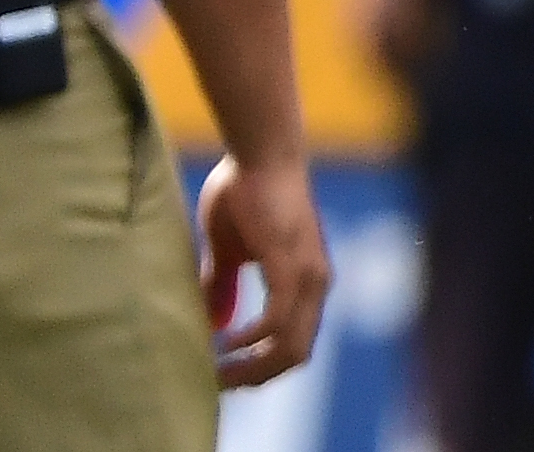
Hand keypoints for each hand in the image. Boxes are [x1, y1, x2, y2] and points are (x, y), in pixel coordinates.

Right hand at [196, 151, 329, 387]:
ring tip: (220, 371)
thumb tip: (216, 324)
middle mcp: (316, 286)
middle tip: (221, 383)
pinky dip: (255, 339)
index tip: (225, 372)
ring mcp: (309, 279)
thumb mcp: (226, 246)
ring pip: (292, 347)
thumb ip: (222, 284)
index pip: (293, 343)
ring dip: (255, 366)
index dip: (261, 364)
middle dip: (257, 375)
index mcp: (305, 283)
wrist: (261, 150)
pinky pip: (280, 321)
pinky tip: (228, 340)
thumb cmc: (243, 189)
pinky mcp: (293, 268)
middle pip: (295, 356)